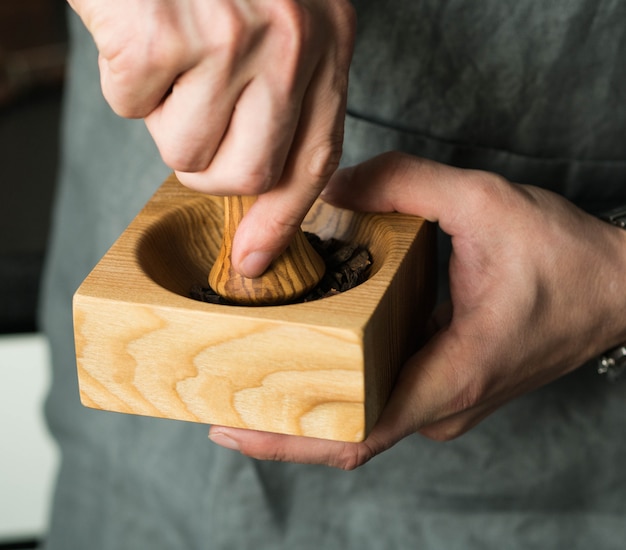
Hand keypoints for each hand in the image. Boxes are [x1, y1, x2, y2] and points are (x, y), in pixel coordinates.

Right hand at [68, 0, 354, 275]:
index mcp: (327, 39)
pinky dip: (122, 81)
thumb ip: (280, 101)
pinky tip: (137, 33)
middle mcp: (292, 39)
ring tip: (169, 58)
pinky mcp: (166, 31)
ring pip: (186, 154)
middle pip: (251, 175)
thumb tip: (258, 196)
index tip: (255, 259)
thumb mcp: (273, 21)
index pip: (316, 157)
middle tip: (190, 116)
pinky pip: (131, 107)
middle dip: (208, 166)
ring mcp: (232, 35)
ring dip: (163, 119)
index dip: (284, 218)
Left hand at [209, 152, 625, 467]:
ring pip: (359, 414)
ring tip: (242, 373)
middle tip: (212, 387)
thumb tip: (326, 190)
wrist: (617, 288)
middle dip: (277, 419)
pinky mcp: (442, 382)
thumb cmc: (564, 258)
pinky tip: (302, 352)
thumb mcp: (483, 202)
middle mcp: (441, 403)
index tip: (227, 428)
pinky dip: (335, 382)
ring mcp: (442, 399)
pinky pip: (378, 392)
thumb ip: (401, 184)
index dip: (286, 440)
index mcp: (452, 376)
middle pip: (344, 430)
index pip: (356, 435)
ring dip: (302, 401)